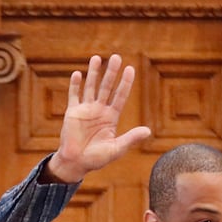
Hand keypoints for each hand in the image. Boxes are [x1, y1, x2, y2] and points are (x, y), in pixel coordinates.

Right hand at [45, 54, 152, 183]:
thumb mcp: (116, 149)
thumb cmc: (97, 158)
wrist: (76, 163)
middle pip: (107, 87)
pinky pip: (74, 96)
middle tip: (116, 57)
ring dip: (94, 73)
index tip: (130, 69)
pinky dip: (75, 85)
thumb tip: (148, 131)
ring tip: (97, 58)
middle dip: (111, 73)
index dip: (125, 83)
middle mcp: (99, 110)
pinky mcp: (72, 112)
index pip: (120, 96)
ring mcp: (85, 110)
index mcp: (111, 117)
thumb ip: (131, 138)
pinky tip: (78, 74)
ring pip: (91, 87)